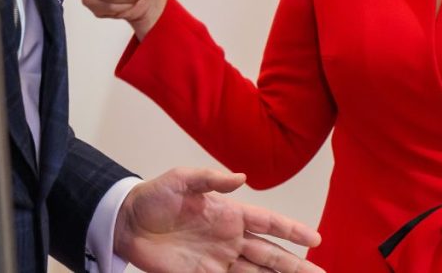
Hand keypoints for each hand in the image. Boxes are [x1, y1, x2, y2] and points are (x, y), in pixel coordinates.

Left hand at [115, 168, 323, 272]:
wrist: (126, 222)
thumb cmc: (154, 196)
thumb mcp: (181, 179)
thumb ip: (210, 179)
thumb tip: (241, 178)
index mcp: (229, 213)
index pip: (268, 223)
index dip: (292, 231)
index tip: (316, 240)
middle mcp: (229, 239)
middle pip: (270, 255)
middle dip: (296, 266)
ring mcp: (218, 261)